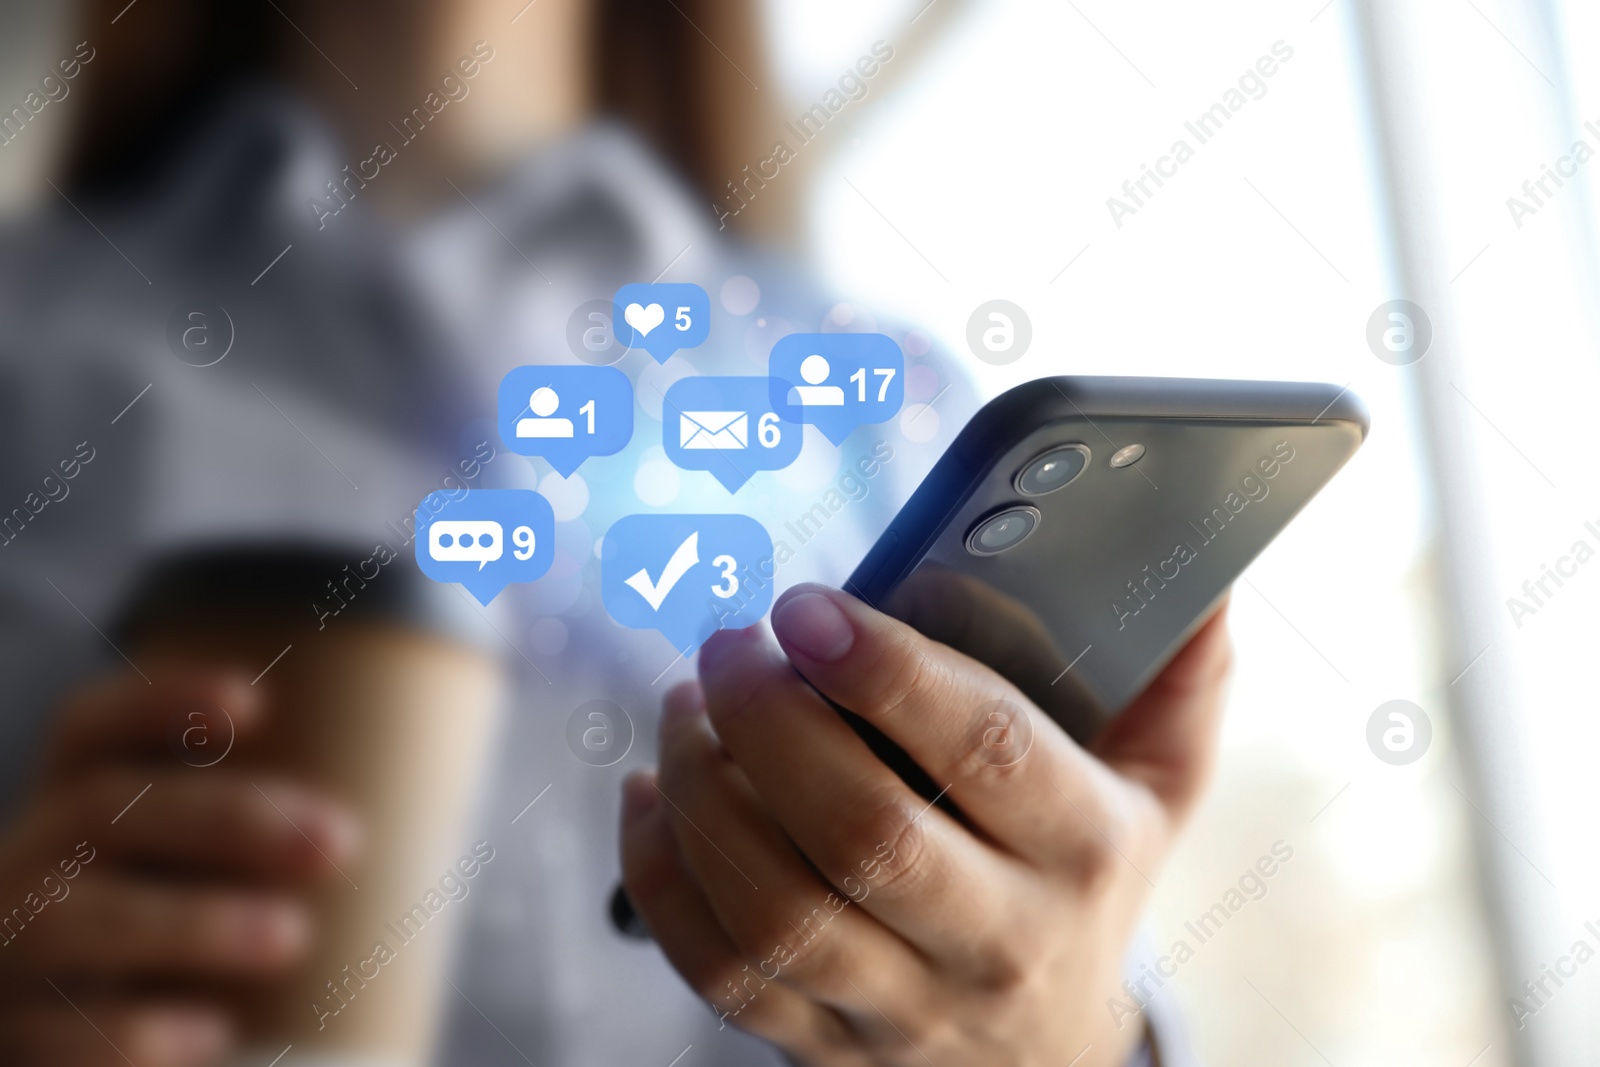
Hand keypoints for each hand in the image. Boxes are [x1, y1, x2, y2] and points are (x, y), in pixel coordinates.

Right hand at [0, 671, 359, 1066]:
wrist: (63, 1051)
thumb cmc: (158, 971)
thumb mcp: (178, 892)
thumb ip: (238, 854)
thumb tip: (357, 835)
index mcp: (69, 825)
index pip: (87, 732)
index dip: (157, 703)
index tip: (255, 699)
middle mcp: (22, 876)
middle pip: (101, 810)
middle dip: (226, 817)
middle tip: (340, 843)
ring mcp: (3, 961)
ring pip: (75, 920)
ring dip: (193, 922)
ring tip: (292, 936)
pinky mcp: (9, 1048)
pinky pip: (51, 1039)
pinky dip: (131, 1033)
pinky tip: (213, 1033)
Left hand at [621, 584, 1230, 1065]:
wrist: (1045, 1056)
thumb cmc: (1088, 883)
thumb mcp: (1158, 787)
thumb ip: (1178, 679)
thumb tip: (1201, 577)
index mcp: (1083, 850)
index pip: (988, 752)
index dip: (889, 670)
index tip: (807, 606)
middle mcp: (996, 939)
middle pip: (864, 835)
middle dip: (771, 721)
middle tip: (727, 643)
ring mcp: (901, 1006)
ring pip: (775, 910)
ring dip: (704, 790)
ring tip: (684, 704)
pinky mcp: (818, 1046)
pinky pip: (718, 969)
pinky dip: (660, 874)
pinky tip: (654, 792)